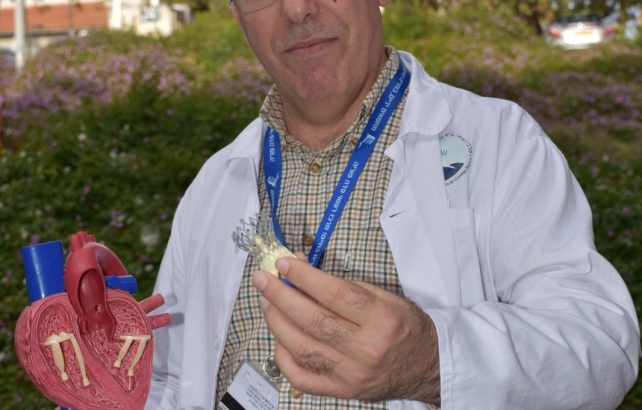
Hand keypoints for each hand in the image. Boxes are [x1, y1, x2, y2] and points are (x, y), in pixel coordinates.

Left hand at [252, 257, 440, 403]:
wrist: (426, 366)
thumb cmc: (404, 326)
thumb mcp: (385, 297)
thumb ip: (345, 286)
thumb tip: (303, 270)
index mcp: (382, 319)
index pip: (335, 295)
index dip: (305, 277)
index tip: (284, 263)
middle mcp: (366, 349)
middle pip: (313, 320)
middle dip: (281, 295)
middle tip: (263, 279)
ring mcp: (351, 374)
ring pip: (302, 347)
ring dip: (277, 321)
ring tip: (266, 301)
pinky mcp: (341, 391)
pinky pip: (302, 377)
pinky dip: (283, 357)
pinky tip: (277, 336)